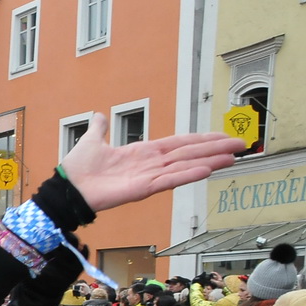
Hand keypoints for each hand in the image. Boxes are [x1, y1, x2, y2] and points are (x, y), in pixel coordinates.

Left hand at [59, 114, 244, 213]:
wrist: (65, 189)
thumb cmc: (77, 170)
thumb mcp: (91, 141)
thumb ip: (99, 130)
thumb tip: (98, 116)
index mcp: (142, 153)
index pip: (178, 144)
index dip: (200, 139)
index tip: (221, 136)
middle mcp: (150, 165)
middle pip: (189, 154)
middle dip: (215, 149)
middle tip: (241, 145)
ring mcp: (148, 177)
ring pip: (185, 166)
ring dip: (209, 161)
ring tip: (232, 157)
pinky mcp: (142, 189)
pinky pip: (169, 180)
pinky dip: (187, 175)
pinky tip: (207, 170)